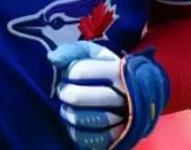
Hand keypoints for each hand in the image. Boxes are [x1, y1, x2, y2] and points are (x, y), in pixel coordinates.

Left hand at [48, 42, 168, 149]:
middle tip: (65, 91)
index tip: (70, 74)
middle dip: (64, 93)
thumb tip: (52, 59)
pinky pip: (91, 139)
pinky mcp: (119, 136)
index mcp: (118, 70)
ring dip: (69, 113)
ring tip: (69, 107)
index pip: (79, 71)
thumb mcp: (94, 54)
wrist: (138, 93)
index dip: (68, 73)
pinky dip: (77, 132)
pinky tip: (76, 123)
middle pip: (76, 97)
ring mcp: (123, 118)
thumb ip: (73, 51)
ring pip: (82, 119)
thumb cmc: (107, 70)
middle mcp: (123, 94)